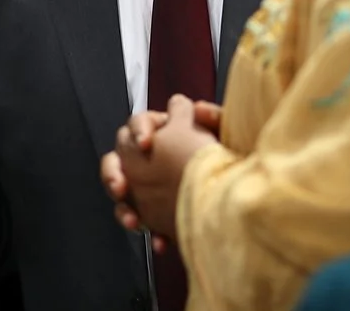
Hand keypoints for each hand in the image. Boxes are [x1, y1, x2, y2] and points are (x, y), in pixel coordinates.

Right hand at [102, 95, 220, 241]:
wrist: (235, 203)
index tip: (147, 143)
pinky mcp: (150, 211)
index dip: (139, 130)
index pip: (139, 122)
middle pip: (119, 156)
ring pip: (118, 188)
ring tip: (133, 219)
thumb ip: (213, 116)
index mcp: (162, 134)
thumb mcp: (225, 136)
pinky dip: (143, 227)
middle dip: (114, 172)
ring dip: (121, 204)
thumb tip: (197, 108)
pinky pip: (135, 218)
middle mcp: (148, 157)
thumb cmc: (227, 165)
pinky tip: (159, 240)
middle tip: (122, 186)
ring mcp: (145, 184)